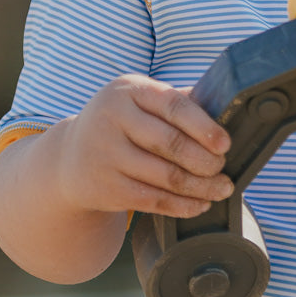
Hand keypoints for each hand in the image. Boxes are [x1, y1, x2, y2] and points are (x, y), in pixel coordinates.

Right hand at [55, 74, 232, 219]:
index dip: (204, 126)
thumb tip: (226, 107)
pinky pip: (154, 200)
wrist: (69, 159)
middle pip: (171, 144)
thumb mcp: (138, 101)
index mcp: (128, 90)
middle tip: (224, 168)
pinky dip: (182, 205)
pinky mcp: (106, 188)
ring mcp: (106, 155)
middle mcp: (112, 119)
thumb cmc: (120, 125)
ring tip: (222, 189)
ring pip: (166, 176)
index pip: (173, 105)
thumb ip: (175, 101)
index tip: (225, 144)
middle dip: (205, 160)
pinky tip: (200, 205)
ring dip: (201, 187)